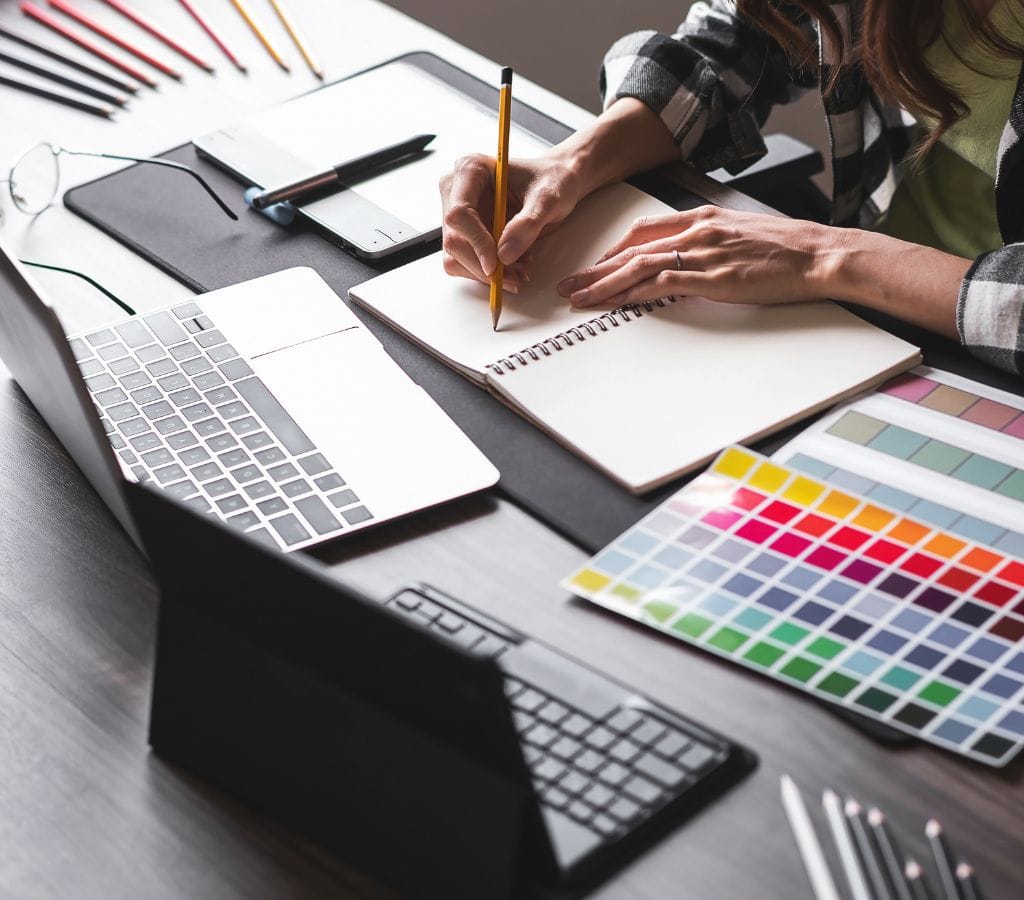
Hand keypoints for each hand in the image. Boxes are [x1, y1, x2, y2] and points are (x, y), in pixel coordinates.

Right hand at [439, 152, 583, 291]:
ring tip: (519, 271)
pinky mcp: (466, 233)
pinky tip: (512, 267)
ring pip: (455, 256)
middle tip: (514, 277)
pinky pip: (465, 262)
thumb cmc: (553, 179)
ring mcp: (459, 214)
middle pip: (454, 239)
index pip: (459, 213)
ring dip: (485, 273)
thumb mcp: (548, 198)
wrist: (558, 184)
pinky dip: (487, 272)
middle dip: (483, 265)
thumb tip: (504, 254)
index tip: (496, 264)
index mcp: (470, 169)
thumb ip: (528, 223)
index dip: (475, 242)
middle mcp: (457, 191)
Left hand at [557, 206, 832, 307]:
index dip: (616, 249)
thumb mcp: (742, 235)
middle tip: (570, 283)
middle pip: (632, 248)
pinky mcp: (711, 277)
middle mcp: (697, 231)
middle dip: (596, 268)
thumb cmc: (787, 250)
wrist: (818, 254)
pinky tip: (614, 304)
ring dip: (603, 283)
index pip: (646, 230)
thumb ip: (712, 243)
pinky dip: (632, 294)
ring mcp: (702, 253)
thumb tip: (692, 260)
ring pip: (638, 265)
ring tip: (579, 298)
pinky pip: (660, 284)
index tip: (597, 265)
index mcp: (703, 218)